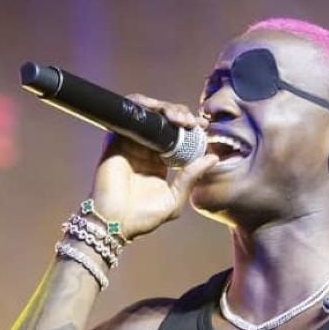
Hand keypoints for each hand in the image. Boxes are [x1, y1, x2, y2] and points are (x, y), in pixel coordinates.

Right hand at [87, 95, 217, 239]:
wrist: (115, 223)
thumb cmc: (142, 218)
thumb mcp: (174, 199)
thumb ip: (191, 177)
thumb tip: (213, 158)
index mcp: (159, 162)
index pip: (177, 136)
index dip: (190, 128)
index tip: (204, 127)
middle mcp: (145, 150)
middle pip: (164, 120)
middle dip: (180, 114)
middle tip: (191, 122)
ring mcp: (130, 143)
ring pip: (149, 113)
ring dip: (165, 108)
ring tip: (178, 119)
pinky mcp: (115, 140)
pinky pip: (128, 115)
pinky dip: (142, 106)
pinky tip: (158, 113)